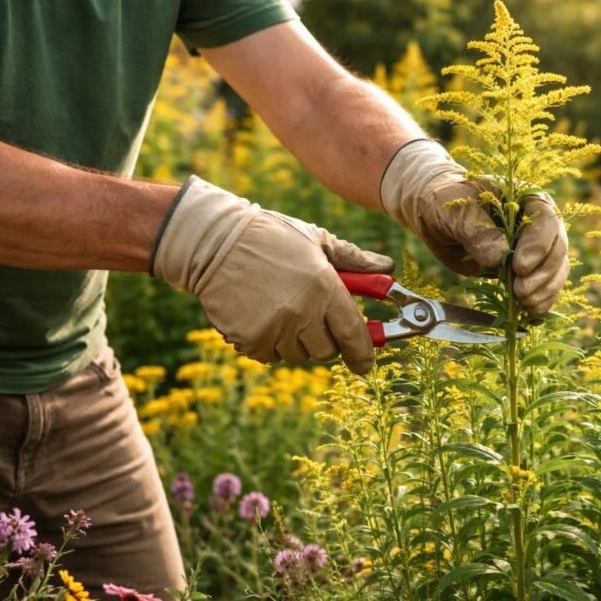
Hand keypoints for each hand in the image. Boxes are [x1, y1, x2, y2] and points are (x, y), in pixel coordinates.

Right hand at [152, 176, 393, 373]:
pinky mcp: (249, 340)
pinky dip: (268, 343)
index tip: (366, 363)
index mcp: (324, 287)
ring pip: (298, 355)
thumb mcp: (316, 241)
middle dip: (325, 340)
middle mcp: (302, 312)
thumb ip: (354, 260)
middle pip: (327, 351)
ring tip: (280, 308)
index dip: (364, 354)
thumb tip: (387, 269)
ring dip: (295, 340)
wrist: (213, 242)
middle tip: (312, 318)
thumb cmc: (271, 237)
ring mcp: (274, 329)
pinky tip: (259, 315)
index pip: (354, 335)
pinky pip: (270, 356)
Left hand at [380, 140, 568, 314]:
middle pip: (557, 247)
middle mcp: (537, 220)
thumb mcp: (455, 212)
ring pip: (556, 268)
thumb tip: (499, 257)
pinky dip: (543, 299)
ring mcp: (536, 245)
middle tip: (521, 291)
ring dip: (545, 289)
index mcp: (525, 197)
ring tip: (524, 303)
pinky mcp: (528, 268)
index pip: (545, 219)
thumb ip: (477, 231)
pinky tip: (531, 311)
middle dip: (543, 273)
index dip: (538, 245)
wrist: (438, 217)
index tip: (520, 267)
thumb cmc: (445, 204)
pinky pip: (546, 284)